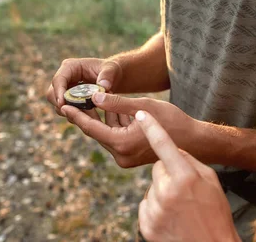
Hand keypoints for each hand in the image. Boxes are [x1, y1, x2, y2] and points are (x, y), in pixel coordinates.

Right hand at [45, 57, 121, 116]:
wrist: (113, 77)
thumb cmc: (111, 70)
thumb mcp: (111, 69)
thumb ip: (107, 76)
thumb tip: (103, 86)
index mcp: (70, 67)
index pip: (58, 80)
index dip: (58, 92)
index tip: (62, 104)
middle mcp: (64, 78)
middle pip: (52, 94)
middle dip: (61, 105)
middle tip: (75, 114)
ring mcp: (65, 90)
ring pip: (58, 104)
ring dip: (69, 112)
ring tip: (87, 115)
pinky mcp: (69, 100)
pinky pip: (67, 110)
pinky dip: (75, 115)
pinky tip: (89, 117)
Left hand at [61, 94, 196, 167]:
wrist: (193, 140)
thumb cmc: (171, 120)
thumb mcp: (142, 107)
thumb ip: (116, 103)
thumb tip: (94, 96)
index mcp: (122, 144)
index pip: (92, 129)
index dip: (77, 115)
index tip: (63, 105)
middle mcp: (121, 156)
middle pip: (98, 133)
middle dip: (90, 115)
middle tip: (75, 99)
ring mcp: (126, 159)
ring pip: (108, 135)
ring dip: (105, 120)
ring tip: (96, 100)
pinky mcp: (131, 158)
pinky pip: (117, 139)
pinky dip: (116, 126)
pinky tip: (116, 111)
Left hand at [135, 110, 239, 241]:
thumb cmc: (215, 212)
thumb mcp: (211, 180)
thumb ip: (189, 161)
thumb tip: (172, 149)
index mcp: (185, 177)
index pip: (164, 144)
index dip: (152, 127)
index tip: (142, 113)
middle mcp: (168, 191)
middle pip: (157, 168)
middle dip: (167, 173)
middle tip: (184, 188)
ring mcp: (156, 209)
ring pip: (152, 186)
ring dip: (162, 191)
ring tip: (180, 206)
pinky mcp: (147, 225)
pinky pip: (146, 204)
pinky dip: (156, 207)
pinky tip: (172, 216)